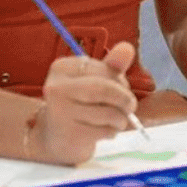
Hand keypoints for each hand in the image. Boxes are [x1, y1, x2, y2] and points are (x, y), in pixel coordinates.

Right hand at [33, 42, 140, 163]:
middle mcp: (56, 88)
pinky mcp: (68, 134)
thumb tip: (127, 48)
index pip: (103, 69)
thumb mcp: (94, 81)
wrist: (55, 137)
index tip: (123, 88)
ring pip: (108, 112)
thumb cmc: (78, 104)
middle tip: (130, 107)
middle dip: (125, 99)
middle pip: (105, 89)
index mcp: (61, 67)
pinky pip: (103, 131)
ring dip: (121, 119)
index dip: (120, 81)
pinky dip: (112, 132)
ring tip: (117, 121)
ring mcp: (59, 112)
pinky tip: (105, 132)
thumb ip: (111, 66)